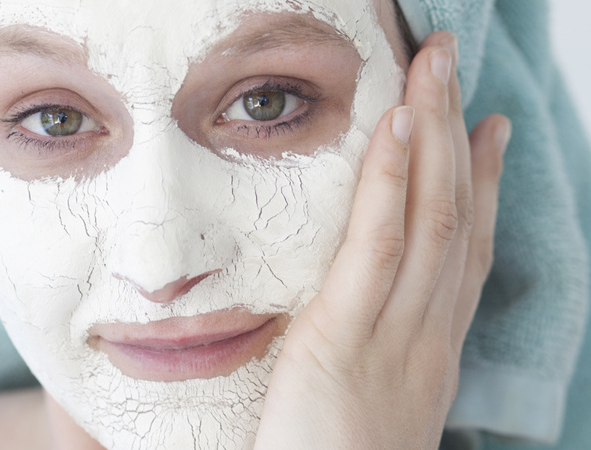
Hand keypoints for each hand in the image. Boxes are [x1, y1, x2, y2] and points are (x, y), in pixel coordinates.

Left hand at [254, 32, 510, 448]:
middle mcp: (426, 340)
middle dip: (460, 137)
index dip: (480, 188)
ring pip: (430, 221)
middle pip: (454, 220)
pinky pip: (378, 247)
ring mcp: (394, 340)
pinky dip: (393, 183)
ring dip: (436, 136)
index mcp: (428, 354)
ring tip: (436, 70)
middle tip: (455, 69)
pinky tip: (398, 127)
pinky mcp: (342, 343)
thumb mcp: (366, 407)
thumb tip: (349, 319)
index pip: (462, 255)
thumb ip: (367, 358)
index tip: (484, 134)